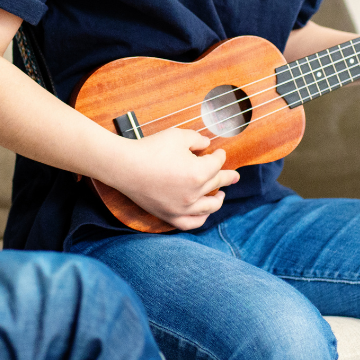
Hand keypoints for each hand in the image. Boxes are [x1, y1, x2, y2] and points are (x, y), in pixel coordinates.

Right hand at [103, 127, 240, 231]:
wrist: (124, 166)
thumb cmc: (149, 149)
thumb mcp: (177, 136)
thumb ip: (197, 139)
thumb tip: (206, 145)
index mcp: (198, 172)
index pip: (217, 164)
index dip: (220, 156)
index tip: (218, 153)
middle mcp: (194, 193)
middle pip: (216, 183)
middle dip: (227, 176)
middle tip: (235, 176)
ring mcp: (182, 207)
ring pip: (209, 206)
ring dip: (219, 199)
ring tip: (222, 195)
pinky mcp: (170, 215)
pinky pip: (192, 223)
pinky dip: (202, 219)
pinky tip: (205, 213)